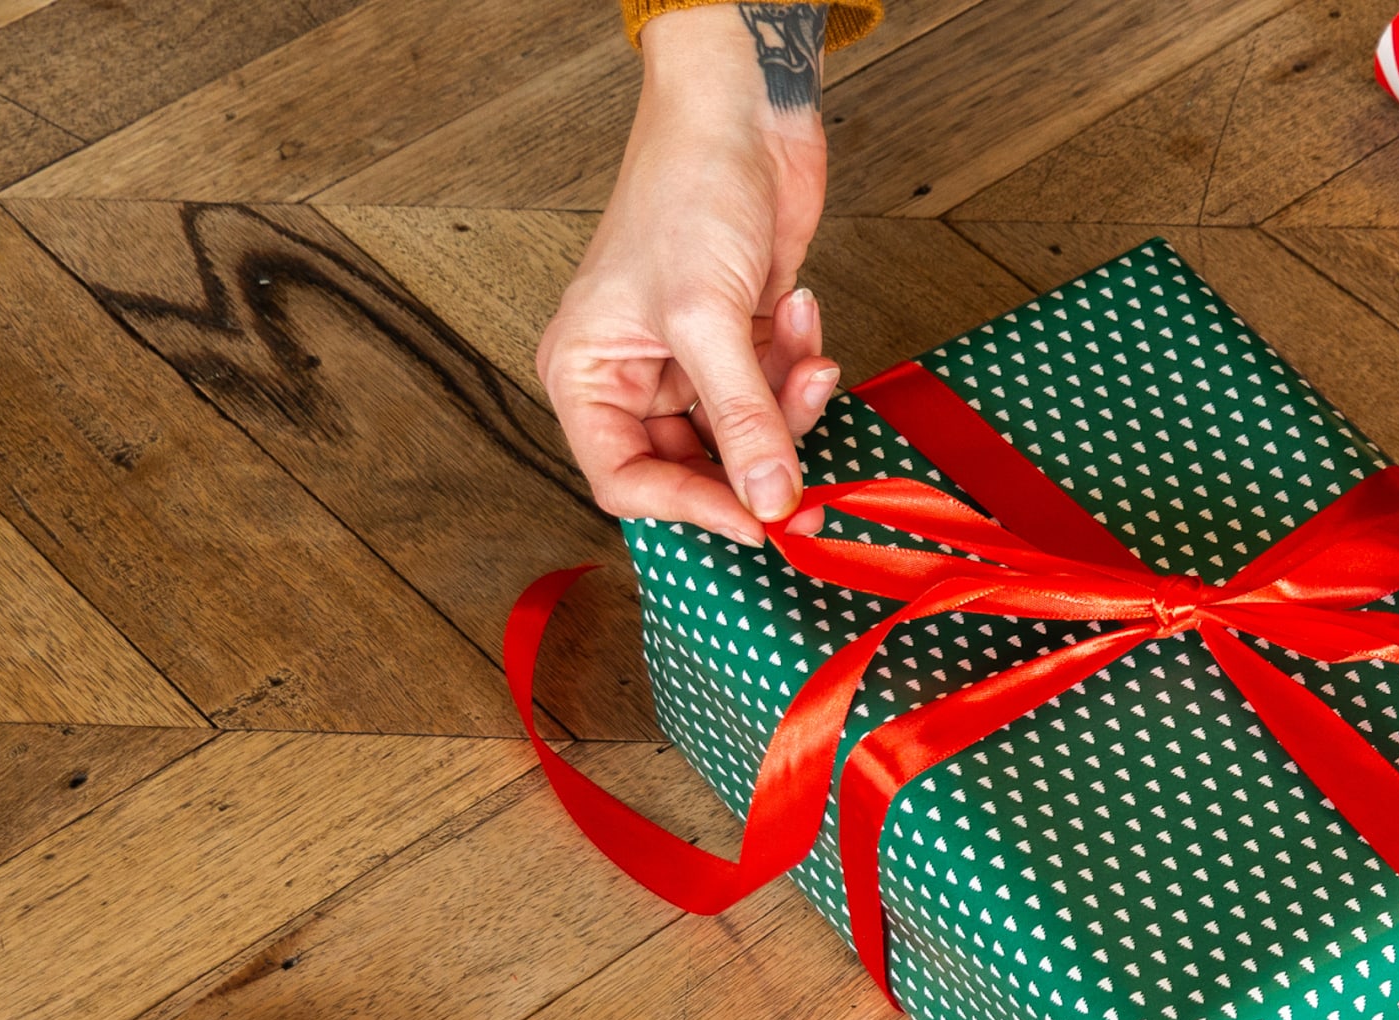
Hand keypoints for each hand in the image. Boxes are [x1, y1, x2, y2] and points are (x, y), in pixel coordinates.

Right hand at [539, 3, 841, 545]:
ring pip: (748, 432)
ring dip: (790, 405)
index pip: (628, 482)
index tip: (757, 524)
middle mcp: (634, 376)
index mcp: (588, 375)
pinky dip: (799, 363)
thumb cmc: (686, 193)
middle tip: (810, 494)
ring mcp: (691, 360)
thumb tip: (768, 501)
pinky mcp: (742, 340)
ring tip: (809, 355)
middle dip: (758, 466)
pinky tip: (798, 308)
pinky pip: (777, 389)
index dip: (693, 511)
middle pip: (697, 467)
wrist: (741, 116)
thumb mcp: (707, 319)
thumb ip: (742, 419)